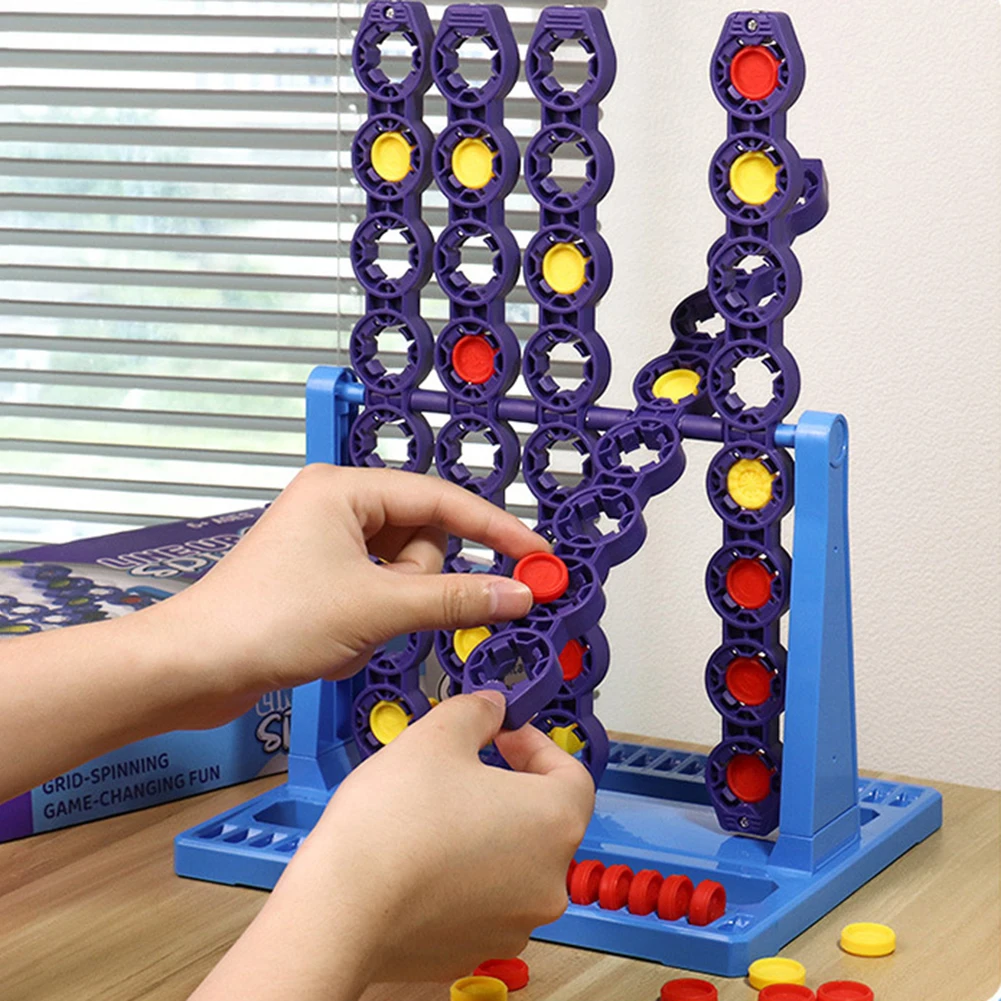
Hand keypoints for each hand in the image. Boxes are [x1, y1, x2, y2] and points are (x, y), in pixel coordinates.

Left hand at [149, 464, 547, 727]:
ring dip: (396, 608)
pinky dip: (376, 619)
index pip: (442, 499)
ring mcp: (327, 544)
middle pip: (423, 538)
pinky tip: (340, 639)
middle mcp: (336, 507)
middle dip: (420, 584)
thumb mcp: (377, 608)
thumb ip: (456, 598)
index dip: (496, 529)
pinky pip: (379, 592)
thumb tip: (517, 593)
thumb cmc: (265, 622)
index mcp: (344, 488)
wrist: (194, 668)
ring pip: (403, 571)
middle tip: (392, 612)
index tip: (537, 555)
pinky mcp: (320, 579)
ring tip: (355, 629)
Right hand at [190, 690, 594, 998]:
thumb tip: (494, 707)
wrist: (340, 908)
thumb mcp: (437, 736)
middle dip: (509, 787)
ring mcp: (515, 923)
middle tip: (465, 768)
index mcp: (554, 822)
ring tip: (435, 814)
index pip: (572, 775)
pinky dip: (464, 876)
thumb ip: (477, 712)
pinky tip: (421, 858)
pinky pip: (483, 901)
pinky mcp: (476, 949)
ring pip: (513, 862)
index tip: (501, 735)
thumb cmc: (394, 818)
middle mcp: (549, 880)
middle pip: (544, 820)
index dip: (537, 746)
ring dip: (487, 832)